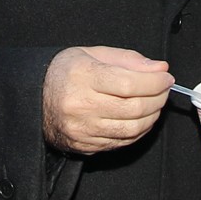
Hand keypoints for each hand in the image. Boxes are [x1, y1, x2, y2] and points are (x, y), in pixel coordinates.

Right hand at [42, 45, 171, 155]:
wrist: (34, 99)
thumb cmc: (66, 72)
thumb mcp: (93, 54)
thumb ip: (128, 60)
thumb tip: (159, 69)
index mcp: (81, 76)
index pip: (128, 83)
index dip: (154, 82)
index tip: (166, 78)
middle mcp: (80, 105)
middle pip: (133, 108)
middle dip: (158, 99)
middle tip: (164, 90)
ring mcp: (82, 129)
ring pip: (131, 129)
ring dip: (152, 117)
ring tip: (155, 104)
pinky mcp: (84, 145)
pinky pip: (121, 142)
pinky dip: (138, 131)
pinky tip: (141, 119)